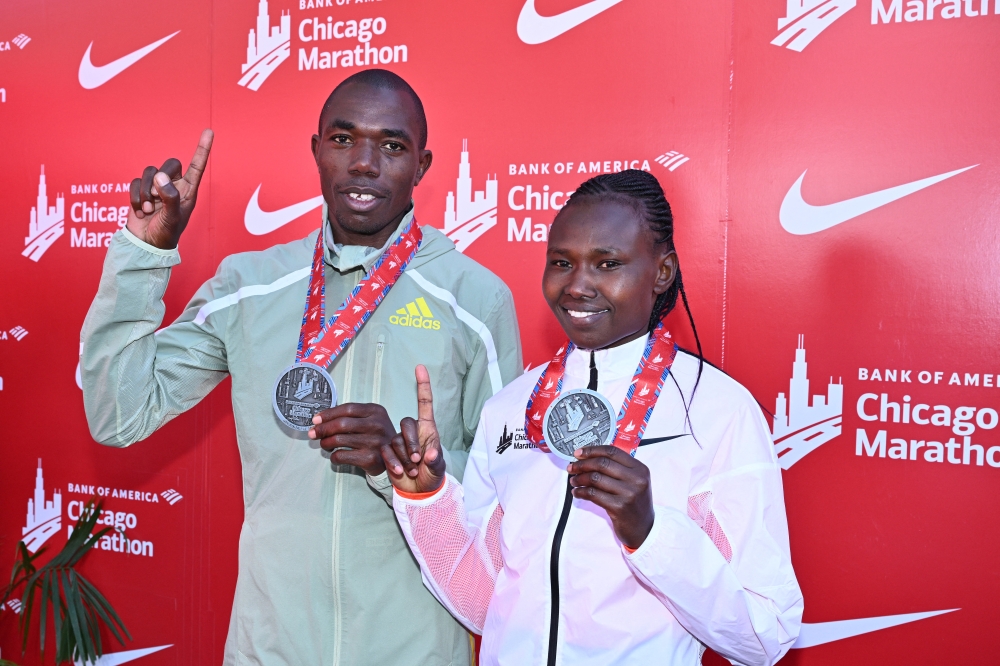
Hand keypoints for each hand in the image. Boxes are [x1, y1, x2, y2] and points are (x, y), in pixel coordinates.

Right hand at [127, 129, 213, 249]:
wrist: (146, 245)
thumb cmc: (166, 234)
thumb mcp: (173, 217)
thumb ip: (170, 197)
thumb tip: (161, 177)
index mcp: (188, 191)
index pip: (197, 166)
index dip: (203, 149)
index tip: (209, 132)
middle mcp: (174, 186)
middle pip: (169, 164)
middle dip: (160, 179)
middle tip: (156, 199)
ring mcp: (157, 188)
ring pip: (150, 172)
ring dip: (145, 191)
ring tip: (147, 210)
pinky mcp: (140, 191)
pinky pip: (135, 182)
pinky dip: (134, 196)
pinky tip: (139, 212)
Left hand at [308, 403, 396, 476]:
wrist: (394, 457)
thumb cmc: (377, 436)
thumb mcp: (371, 419)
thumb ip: (351, 416)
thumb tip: (321, 419)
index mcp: (376, 411)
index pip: (347, 409)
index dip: (328, 414)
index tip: (316, 419)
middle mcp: (377, 425)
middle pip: (341, 424)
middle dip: (323, 429)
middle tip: (313, 433)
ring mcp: (374, 443)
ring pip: (339, 440)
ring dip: (325, 442)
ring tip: (324, 444)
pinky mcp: (370, 459)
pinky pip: (342, 456)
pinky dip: (333, 456)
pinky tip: (335, 455)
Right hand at [383, 365, 445, 493]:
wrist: (419, 492)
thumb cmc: (432, 475)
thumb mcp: (438, 468)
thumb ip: (435, 461)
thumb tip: (430, 454)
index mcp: (428, 429)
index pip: (425, 404)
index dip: (423, 386)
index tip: (420, 367)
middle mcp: (413, 432)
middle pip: (407, 423)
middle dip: (412, 441)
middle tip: (418, 459)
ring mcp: (400, 442)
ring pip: (395, 439)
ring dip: (404, 456)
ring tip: (413, 470)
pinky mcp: (389, 452)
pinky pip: (386, 451)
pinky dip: (393, 462)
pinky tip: (400, 472)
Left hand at [568, 446, 654, 549]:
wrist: (644, 529)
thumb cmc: (634, 503)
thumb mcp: (635, 482)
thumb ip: (618, 468)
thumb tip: (587, 458)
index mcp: (640, 469)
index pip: (612, 452)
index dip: (592, 450)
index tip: (578, 452)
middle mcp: (636, 479)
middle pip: (602, 463)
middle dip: (582, 464)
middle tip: (571, 467)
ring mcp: (628, 493)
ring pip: (595, 478)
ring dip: (580, 478)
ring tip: (574, 481)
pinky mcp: (619, 507)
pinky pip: (593, 494)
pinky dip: (581, 492)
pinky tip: (577, 492)